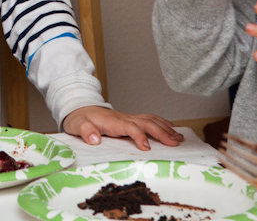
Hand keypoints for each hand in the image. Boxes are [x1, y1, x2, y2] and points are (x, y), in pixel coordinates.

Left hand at [62, 106, 183, 150]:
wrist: (79, 108)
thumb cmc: (79, 119)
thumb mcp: (77, 125)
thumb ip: (86, 131)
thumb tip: (95, 139)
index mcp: (112, 121)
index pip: (130, 127)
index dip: (139, 136)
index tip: (147, 148)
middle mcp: (123, 117)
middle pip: (146, 122)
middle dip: (161, 133)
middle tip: (175, 143)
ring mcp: (128, 117)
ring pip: (151, 120)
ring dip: (165, 128)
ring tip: (179, 138)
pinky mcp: (130, 119)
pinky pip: (149, 118)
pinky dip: (162, 122)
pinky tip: (172, 128)